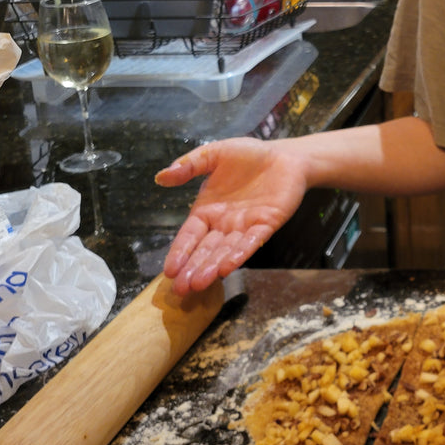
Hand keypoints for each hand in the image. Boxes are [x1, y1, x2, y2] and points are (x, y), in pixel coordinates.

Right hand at [156, 138, 308, 295]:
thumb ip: (189, 165)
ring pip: (225, 251)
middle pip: (205, 250)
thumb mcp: (214, 154)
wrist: (284, 156)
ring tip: (199, 284)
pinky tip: (228, 267)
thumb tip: (160, 177)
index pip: (189, 235)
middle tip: (181, 289)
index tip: (168, 271)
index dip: (179, 252)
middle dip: (192, 269)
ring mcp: (245, 226)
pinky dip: (240, 254)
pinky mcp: (266, 224)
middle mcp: (223, 223)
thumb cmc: (249, 155)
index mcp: (207, 210)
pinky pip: (252, 242)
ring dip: (212, 267)